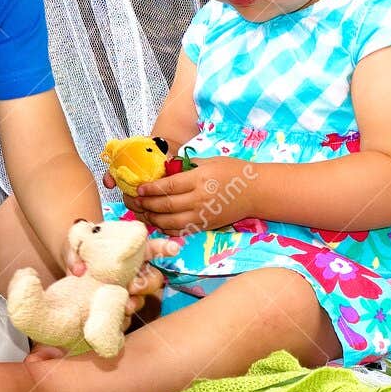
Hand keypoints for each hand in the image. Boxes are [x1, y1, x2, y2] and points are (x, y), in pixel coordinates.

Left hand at [65, 231, 178, 331]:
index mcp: (129, 252)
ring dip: (136, 303)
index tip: (173, 249)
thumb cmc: (77, 254)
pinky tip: (116, 320)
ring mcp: (126, 293)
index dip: (164, 248)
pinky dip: (123, 320)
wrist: (67, 277)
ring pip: (141, 300)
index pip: (151, 248)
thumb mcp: (72, 245)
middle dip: (148, 283)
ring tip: (125, 306)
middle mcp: (133, 273)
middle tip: (132, 286)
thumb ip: (74, 253)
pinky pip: (126, 318)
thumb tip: (79, 269)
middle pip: (154, 279)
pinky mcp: (116, 309)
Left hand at [133, 156, 252, 235]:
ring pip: (170, 221)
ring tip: (143, 212)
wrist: (255, 191)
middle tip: (134, 200)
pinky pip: (181, 230)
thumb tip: (165, 168)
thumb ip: (186, 166)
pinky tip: (158, 222)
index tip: (139, 188)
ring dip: (153, 218)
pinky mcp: (205, 226)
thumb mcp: (209, 161)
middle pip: (165, 205)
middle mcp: (199, 199)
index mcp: (199, 180)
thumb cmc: (233, 171)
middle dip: (146, 203)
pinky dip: (166, 228)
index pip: (168, 186)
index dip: (150, 188)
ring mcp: (202, 215)